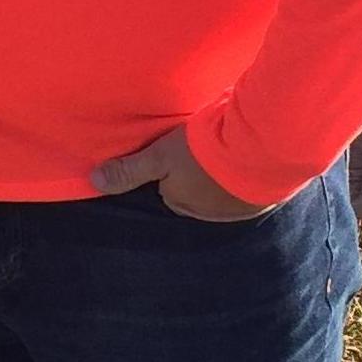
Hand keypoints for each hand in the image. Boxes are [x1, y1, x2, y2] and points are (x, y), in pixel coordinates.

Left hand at [91, 125, 277, 221]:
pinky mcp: (267, 199)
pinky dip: (253, 174)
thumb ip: (129, 169)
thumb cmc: (207, 150)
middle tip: (207, 147)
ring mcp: (241, 209)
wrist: (265, 147)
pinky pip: (254, 188)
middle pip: (199, 192)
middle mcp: (212, 215)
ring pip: (228, 191)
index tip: (181, 151)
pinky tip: (254, 156)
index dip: (173, 169)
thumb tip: (94, 182)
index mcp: (183, 205)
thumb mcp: (161, 155)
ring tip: (232, 149)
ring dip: (229, 174)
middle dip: (202, 174)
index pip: (170, 191)